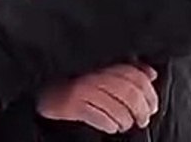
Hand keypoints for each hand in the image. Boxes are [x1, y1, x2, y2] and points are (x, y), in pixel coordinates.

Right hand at [36, 63, 157, 133]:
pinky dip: (110, 125)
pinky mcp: (70, 104)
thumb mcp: (98, 72)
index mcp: (100, 62)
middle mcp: (91, 73)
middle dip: (142, 110)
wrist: (38, 91)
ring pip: (117, 107)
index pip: (134, 75)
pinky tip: (111, 127)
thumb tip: (150, 73)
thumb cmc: (71, 81)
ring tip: (125, 125)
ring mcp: (80, 88)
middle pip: (129, 92)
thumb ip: (124, 70)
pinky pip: (99, 118)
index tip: (152, 105)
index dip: (149, 93)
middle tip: (143, 119)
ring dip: (126, 120)